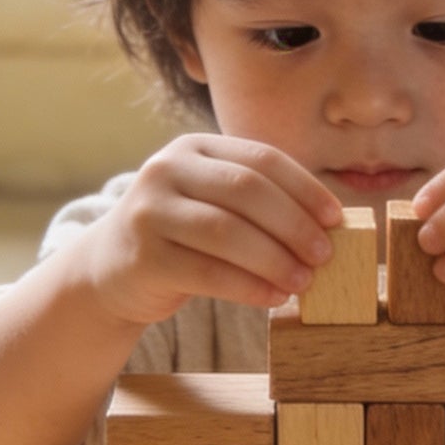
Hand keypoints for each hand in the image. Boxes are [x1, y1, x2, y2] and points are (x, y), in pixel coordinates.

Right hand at [80, 135, 342, 330]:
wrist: (109, 270)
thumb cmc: (180, 237)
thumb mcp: (211, 202)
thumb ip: (257, 203)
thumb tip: (329, 226)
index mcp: (194, 147)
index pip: (262, 159)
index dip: (305, 188)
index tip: (336, 219)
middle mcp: (166, 169)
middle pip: (247, 191)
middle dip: (294, 224)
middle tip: (325, 255)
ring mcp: (150, 211)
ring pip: (227, 231)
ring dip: (275, 259)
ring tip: (304, 281)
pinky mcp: (144, 256)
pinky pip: (208, 272)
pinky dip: (249, 287)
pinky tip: (273, 297)